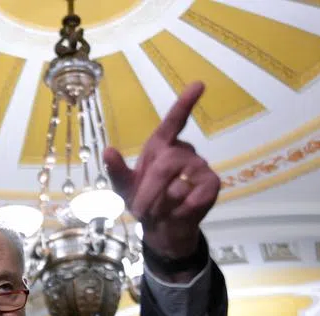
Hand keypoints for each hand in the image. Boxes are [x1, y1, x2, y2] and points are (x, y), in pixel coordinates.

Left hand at [105, 81, 219, 259]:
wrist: (163, 227)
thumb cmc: (145, 201)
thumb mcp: (125, 187)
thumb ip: (116, 170)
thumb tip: (107, 150)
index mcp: (162, 146)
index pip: (174, 121)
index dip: (185, 103)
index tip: (199, 84)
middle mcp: (184, 152)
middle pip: (167, 163)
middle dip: (150, 190)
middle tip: (140, 209)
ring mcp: (200, 167)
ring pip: (178, 183)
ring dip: (161, 204)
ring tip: (158, 212)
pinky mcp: (212, 185)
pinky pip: (192, 197)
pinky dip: (178, 211)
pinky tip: (177, 213)